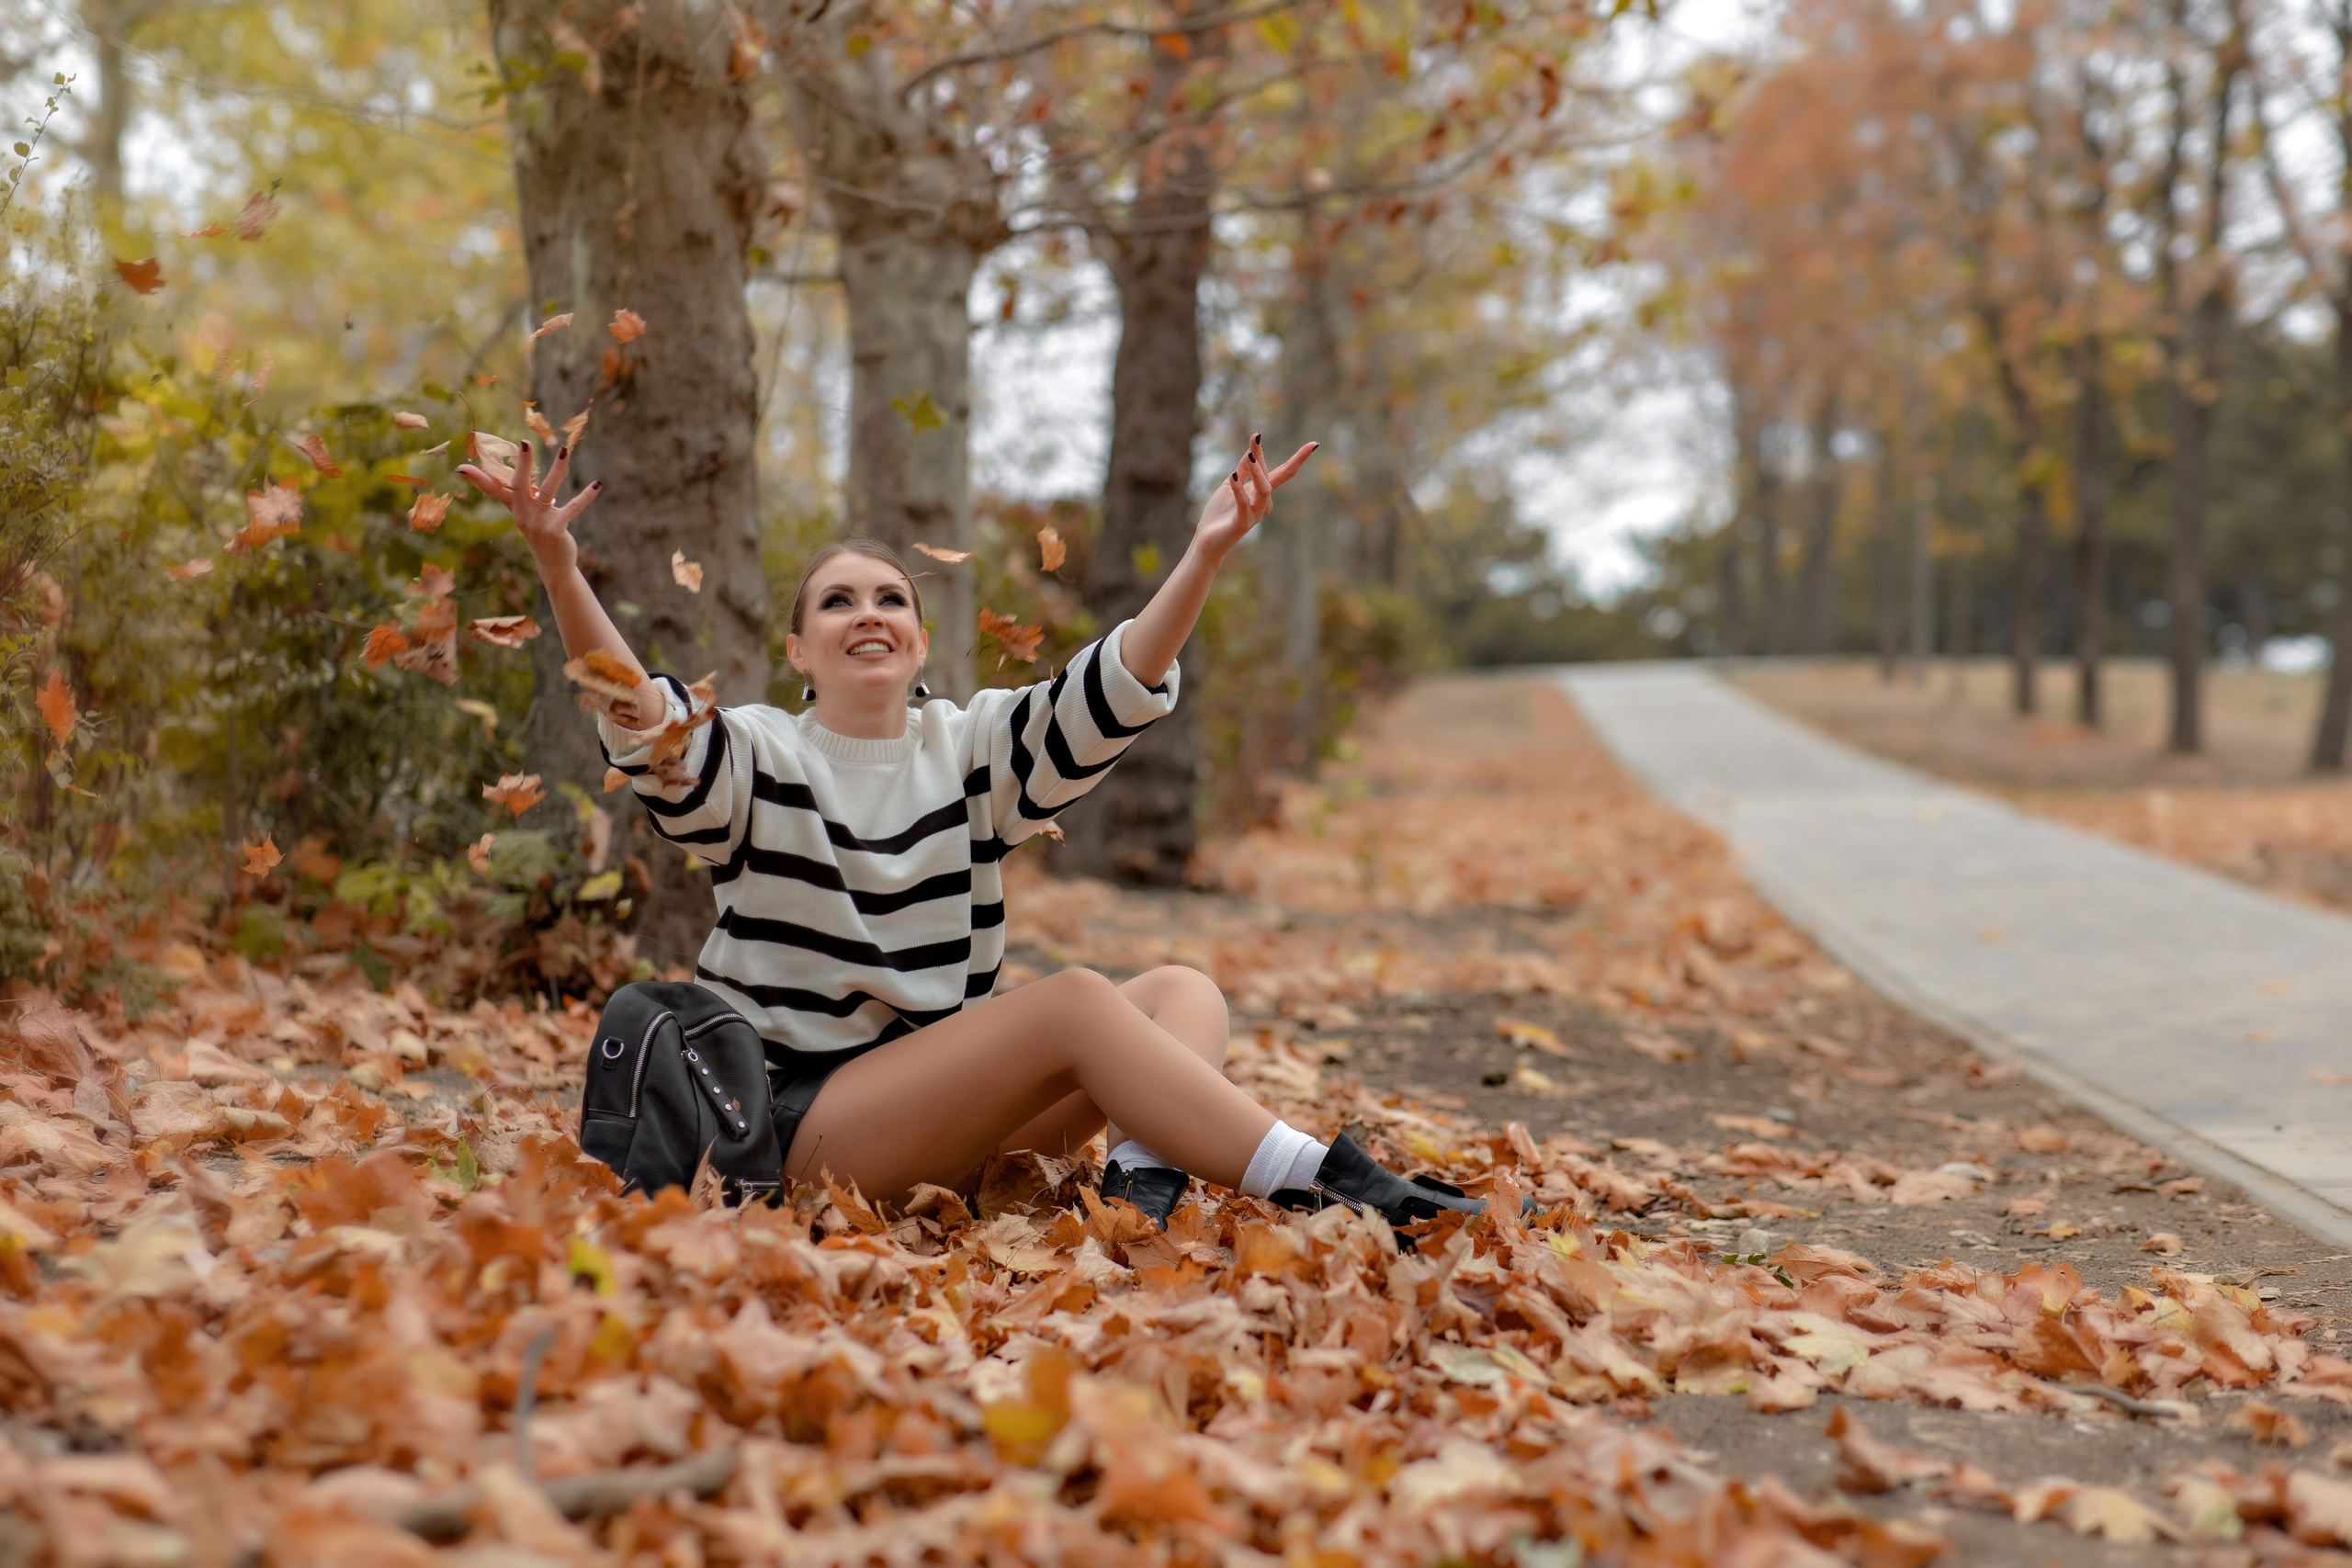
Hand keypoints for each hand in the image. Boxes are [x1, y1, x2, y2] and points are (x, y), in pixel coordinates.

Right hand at [457, 441, 600, 566]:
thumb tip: (501, 483)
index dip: (479, 479)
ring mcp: (539, 523)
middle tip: (525, 442)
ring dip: (557, 470)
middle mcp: (524, 514)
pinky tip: (597, 485)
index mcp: (515, 508)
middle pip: (520, 485)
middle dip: (523, 463)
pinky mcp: (556, 530)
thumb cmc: (540, 534)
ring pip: (548, 491)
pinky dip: (585, 496)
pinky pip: (572, 508)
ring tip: (564, 451)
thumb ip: (513, 495)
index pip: (494, 490)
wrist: (554, 566)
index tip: (462, 467)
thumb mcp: (524, 514)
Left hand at [1193, 434, 1315, 565]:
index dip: (1298, 458)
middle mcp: (1263, 502)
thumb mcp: (1230, 485)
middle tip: (1278, 440)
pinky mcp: (1242, 523)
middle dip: (1287, 460)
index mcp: (1262, 492)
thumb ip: (1242, 470)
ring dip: (1258, 471)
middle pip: (1276, 477)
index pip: (1281, 472)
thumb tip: (1251, 451)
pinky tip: (1233, 477)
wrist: (1208, 540)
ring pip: (1264, 489)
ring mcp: (1255, 513)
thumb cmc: (1219, 514)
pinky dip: (1239, 489)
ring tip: (1250, 455)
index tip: (1313, 444)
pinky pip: (1244, 503)